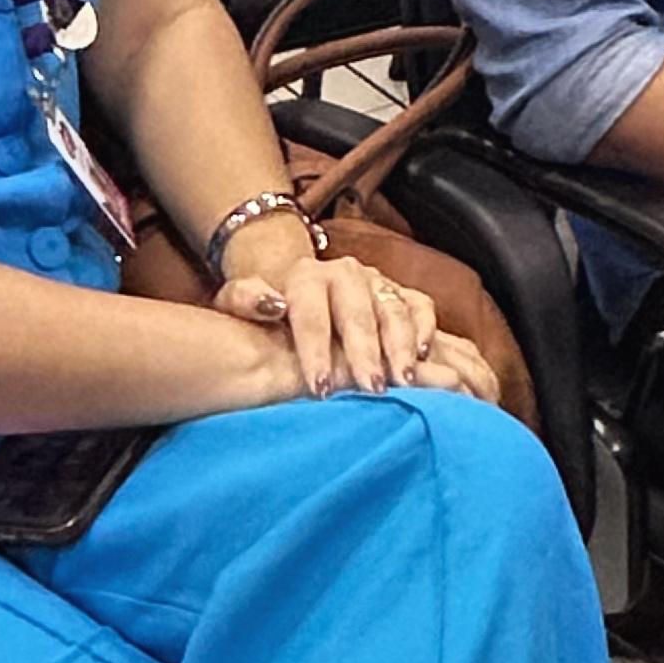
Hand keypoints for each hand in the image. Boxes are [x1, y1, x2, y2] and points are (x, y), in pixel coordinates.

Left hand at [217, 244, 464, 396]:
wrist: (298, 288)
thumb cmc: (267, 313)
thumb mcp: (237, 303)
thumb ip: (242, 299)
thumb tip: (271, 304)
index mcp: (305, 277)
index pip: (311, 313)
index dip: (316, 351)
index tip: (320, 388)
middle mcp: (345, 273)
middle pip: (358, 313)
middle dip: (365, 353)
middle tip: (370, 389)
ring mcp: (377, 282)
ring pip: (394, 310)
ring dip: (401, 347)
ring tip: (402, 381)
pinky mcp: (402, 292)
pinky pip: (421, 307)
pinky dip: (426, 330)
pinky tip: (425, 356)